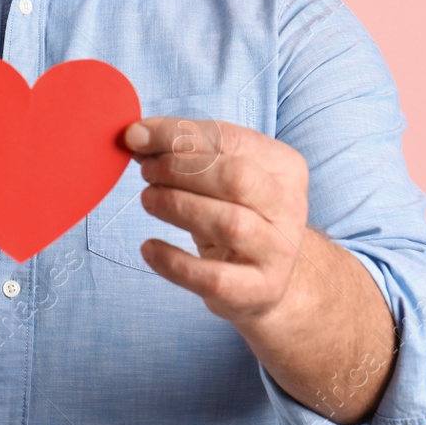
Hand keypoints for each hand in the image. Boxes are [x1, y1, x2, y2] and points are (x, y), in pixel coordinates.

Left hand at [123, 116, 310, 325]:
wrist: (264, 279)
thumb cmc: (234, 214)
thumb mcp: (220, 178)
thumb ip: (184, 153)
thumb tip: (137, 135)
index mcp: (285, 166)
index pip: (229, 139)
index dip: (177, 134)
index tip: (136, 136)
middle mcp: (289, 207)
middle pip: (235, 178)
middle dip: (181, 169)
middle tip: (147, 172)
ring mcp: (279, 252)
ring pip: (229, 224)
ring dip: (177, 206)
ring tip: (148, 200)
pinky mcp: (259, 290)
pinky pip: (213, 277)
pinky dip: (174, 262)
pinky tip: (148, 248)